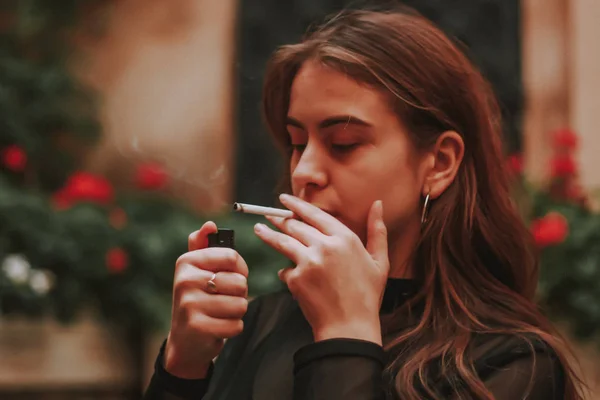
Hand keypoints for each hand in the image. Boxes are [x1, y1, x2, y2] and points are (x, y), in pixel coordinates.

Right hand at [164, 221, 248, 378]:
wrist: (184, 341)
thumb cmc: (197, 299)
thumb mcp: (196, 270)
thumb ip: (202, 245)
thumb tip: (210, 225)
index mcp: (186, 261)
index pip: (232, 257)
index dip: (240, 269)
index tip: (231, 276)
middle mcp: (185, 281)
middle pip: (239, 282)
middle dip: (239, 293)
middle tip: (222, 299)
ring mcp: (190, 305)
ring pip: (241, 304)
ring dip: (236, 311)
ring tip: (219, 313)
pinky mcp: (198, 328)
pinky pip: (236, 324)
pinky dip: (233, 328)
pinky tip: (217, 327)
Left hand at [254, 194, 388, 344]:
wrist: (350, 327)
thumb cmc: (367, 296)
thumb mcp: (380, 262)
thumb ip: (377, 230)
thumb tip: (377, 204)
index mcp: (345, 239)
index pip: (315, 214)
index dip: (297, 205)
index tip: (285, 199)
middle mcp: (325, 246)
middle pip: (295, 226)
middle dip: (280, 219)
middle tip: (268, 214)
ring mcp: (308, 262)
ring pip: (283, 242)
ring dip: (268, 234)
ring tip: (258, 228)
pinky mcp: (296, 279)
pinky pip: (285, 270)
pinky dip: (286, 271)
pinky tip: (288, 274)